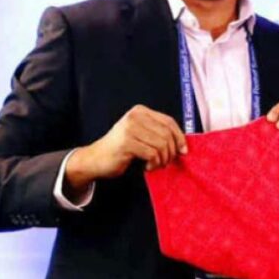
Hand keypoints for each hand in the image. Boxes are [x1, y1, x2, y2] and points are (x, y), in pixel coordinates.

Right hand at [65, 105, 187, 192]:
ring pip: (161, 144)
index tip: (183, 150)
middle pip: (167, 133)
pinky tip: (147, 167)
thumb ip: (157, 134)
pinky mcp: (127, 143)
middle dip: (171, 151)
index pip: (168, 121)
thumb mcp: (141, 135)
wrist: (95, 159)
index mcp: (140, 111)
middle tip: (165, 162)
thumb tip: (182, 145)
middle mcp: (135, 116)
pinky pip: (152, 154)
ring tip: (155, 165)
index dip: (179, 137)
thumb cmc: (121, 149)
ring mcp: (130, 129)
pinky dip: (154, 164)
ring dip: (162, 159)